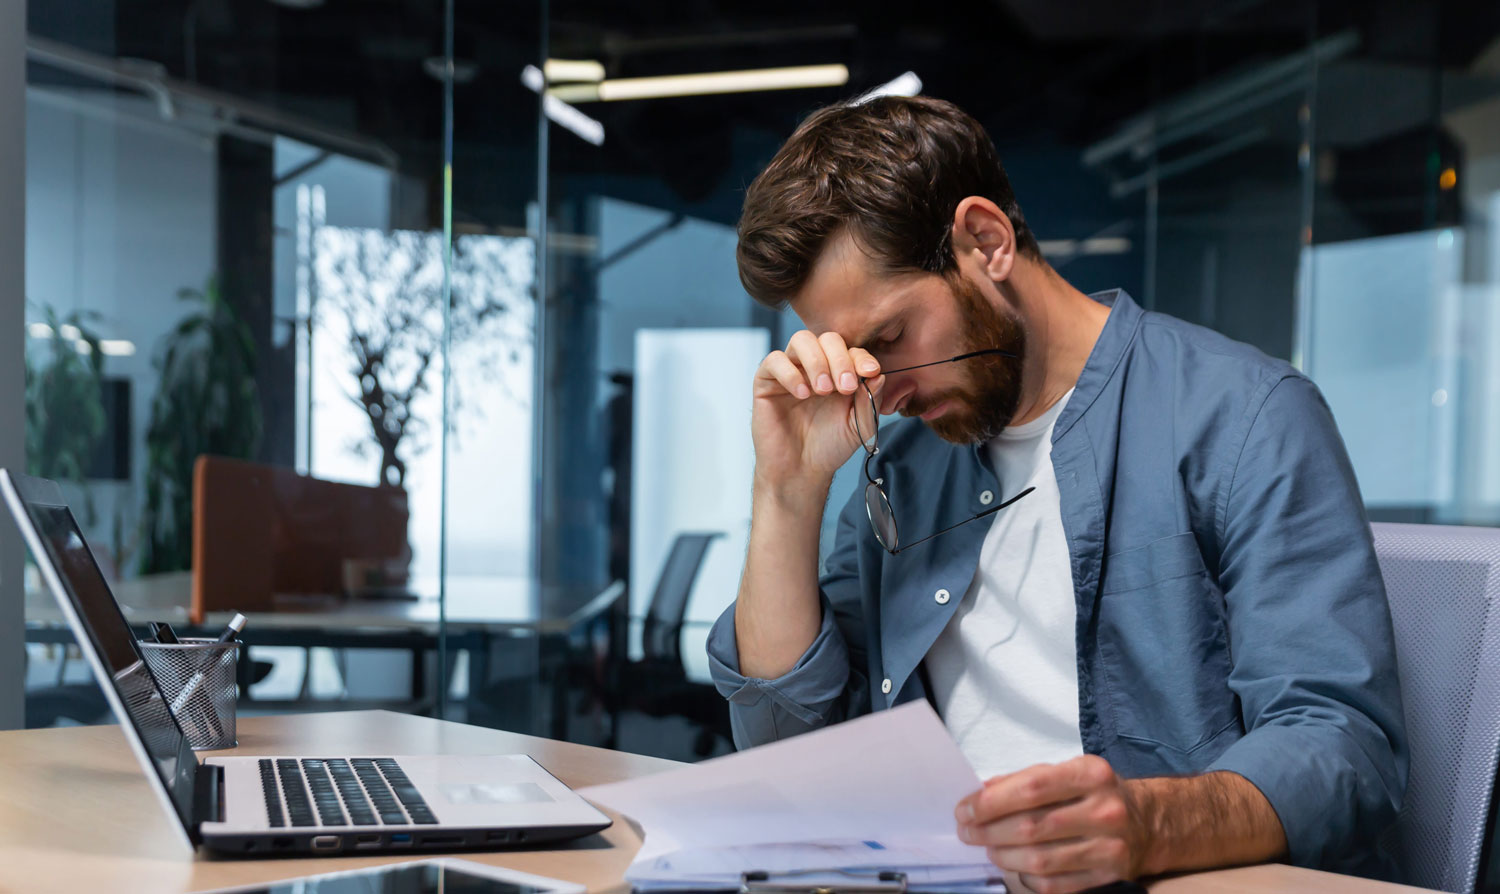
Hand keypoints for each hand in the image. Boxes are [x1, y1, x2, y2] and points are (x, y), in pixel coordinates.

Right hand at [751, 330, 881, 486]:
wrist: (800, 471)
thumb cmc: (829, 447)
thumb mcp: (860, 425)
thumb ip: (871, 399)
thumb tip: (878, 373)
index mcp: (839, 373)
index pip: (851, 350)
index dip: (861, 357)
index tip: (870, 371)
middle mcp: (815, 367)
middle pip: (828, 338)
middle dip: (840, 359)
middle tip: (845, 387)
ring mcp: (791, 372)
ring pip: (801, 340)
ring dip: (817, 361)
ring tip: (823, 390)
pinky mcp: (766, 382)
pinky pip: (774, 361)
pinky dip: (790, 373)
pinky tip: (802, 394)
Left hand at [954, 756, 1148, 893]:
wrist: (1147, 822)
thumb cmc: (1093, 793)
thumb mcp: (1067, 771)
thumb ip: (1025, 780)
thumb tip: (981, 794)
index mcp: (1091, 774)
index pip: (1032, 788)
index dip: (991, 802)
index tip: (965, 810)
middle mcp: (1104, 810)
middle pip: (1032, 827)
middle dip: (989, 831)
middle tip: (967, 832)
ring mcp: (1110, 847)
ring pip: (1040, 860)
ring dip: (1004, 856)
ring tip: (989, 848)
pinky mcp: (1109, 876)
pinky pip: (1055, 884)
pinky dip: (1027, 878)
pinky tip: (1017, 867)